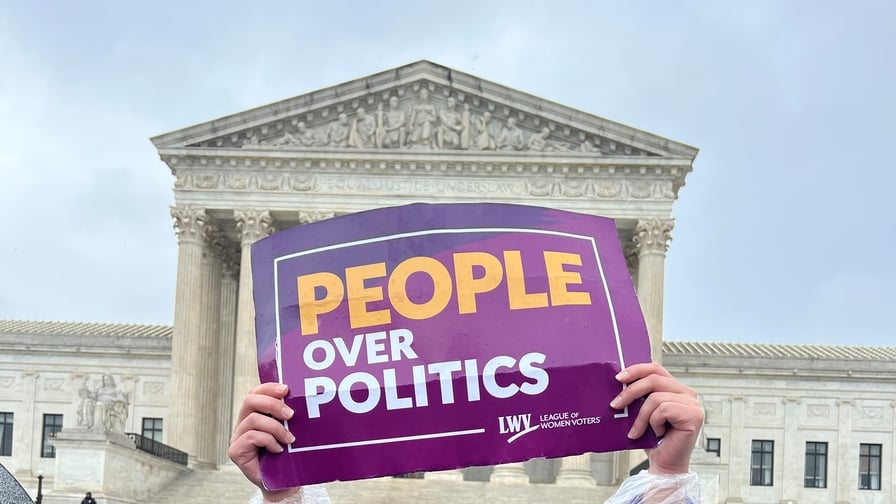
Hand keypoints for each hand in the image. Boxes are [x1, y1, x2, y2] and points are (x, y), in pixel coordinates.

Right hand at [228, 382, 300, 500]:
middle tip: (290, 414)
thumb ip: (287, 415)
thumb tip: (301, 397)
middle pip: (250, 400)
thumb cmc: (286, 455)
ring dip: (275, 427)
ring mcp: (237, 437)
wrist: (282, 482)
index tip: (286, 389)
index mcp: (254, 414)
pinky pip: (251, 437)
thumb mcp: (289, 430)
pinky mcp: (236, 451)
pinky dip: (269, 441)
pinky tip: (278, 449)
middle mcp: (243, 423)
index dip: (269, 387)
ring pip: (253, 419)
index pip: (255, 392)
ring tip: (289, 439)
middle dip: (272, 404)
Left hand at [611, 362, 703, 474]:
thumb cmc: (653, 440)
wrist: (664, 464)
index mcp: (675, 389)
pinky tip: (658, 433)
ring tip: (638, 430)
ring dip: (641, 416)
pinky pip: (663, 410)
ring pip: (656, 397)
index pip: (655, 368)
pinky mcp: (693, 415)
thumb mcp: (643, 411)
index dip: (636, 370)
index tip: (619, 378)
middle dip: (630, 392)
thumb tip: (619, 381)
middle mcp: (687, 394)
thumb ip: (639, 395)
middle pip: (653, 379)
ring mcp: (692, 404)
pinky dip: (654, 423)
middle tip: (615, 404)